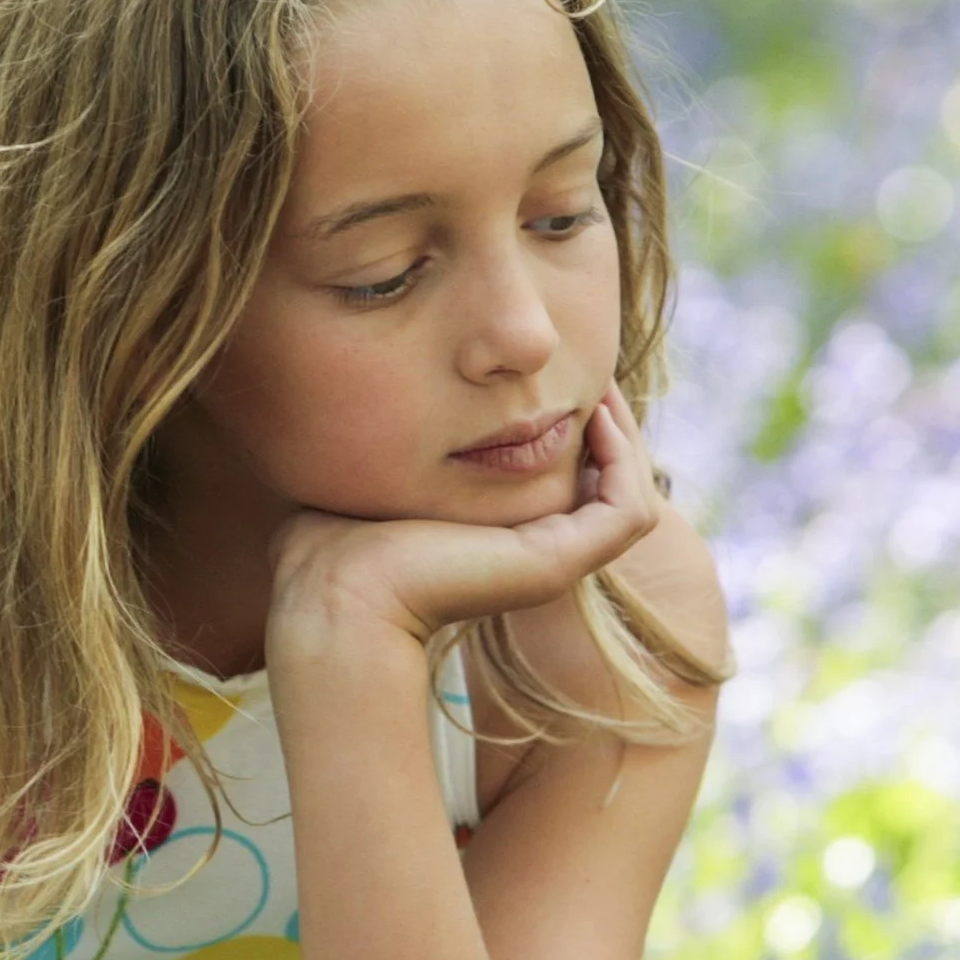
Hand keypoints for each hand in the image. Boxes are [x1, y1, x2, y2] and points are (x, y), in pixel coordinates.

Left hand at [265, 381, 662, 648]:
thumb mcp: (381, 475)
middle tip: (591, 371)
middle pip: (603, 485)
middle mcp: (534, 556)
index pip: (563, 483)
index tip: (554, 379)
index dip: (571, 429)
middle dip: (606, 424)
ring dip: (623, 436)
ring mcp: (552, 564)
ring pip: (627, 496)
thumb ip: (400, 448)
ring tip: (600, 385)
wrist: (333, 589)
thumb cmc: (332, 541)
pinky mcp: (557, 563)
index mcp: (499, 542)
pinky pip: (626, 509)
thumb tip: (379, 404)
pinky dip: (623, 460)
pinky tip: (595, 412)